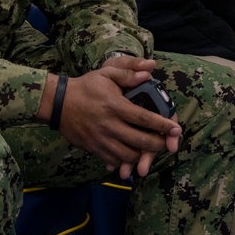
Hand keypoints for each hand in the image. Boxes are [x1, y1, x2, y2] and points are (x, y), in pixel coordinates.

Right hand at [45, 59, 181, 178]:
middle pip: (140, 141)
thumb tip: (149, 72)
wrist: (58, 103)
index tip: (176, 129)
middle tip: (167, 143)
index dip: (163, 125)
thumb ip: (128, 73)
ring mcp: (101, 139)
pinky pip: (113, 160)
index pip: (144, 118)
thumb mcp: (106, 73)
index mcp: (115, 106)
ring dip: (142, 155)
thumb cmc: (86, 86)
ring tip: (150, 150)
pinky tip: (132, 157)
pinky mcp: (93, 148)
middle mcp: (109, 125)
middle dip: (157, 144)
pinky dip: (125, 161)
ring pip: (128, 155)